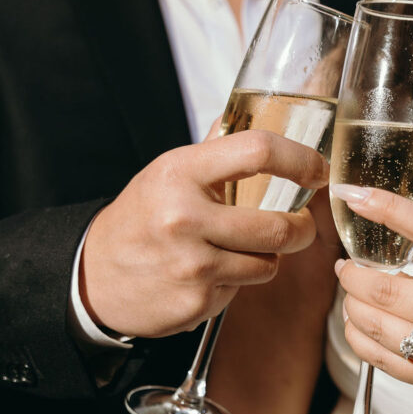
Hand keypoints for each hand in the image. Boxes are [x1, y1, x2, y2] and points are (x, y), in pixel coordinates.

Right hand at [80, 129, 328, 337]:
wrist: (95, 275)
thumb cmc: (141, 218)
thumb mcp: (168, 173)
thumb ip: (214, 151)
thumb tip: (257, 111)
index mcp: (181, 173)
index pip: (258, 151)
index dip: (300, 160)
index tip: (317, 170)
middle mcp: (185, 218)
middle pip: (278, 225)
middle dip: (302, 228)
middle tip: (301, 226)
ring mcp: (192, 264)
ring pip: (268, 263)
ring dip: (268, 258)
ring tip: (244, 250)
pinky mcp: (196, 302)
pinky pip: (242, 290)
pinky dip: (237, 282)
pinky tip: (211, 274)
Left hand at [334, 186, 412, 413]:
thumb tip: (391, 236)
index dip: (389, 208)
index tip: (355, 194)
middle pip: (388, 290)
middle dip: (353, 275)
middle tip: (346, 266)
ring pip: (379, 326)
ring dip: (351, 306)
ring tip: (351, 295)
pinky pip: (382, 360)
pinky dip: (359, 338)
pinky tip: (357, 325)